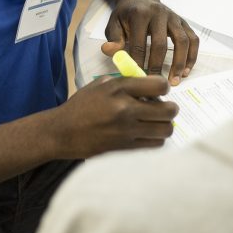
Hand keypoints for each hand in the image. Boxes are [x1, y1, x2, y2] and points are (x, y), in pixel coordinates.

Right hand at [48, 76, 177, 157]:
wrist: (62, 132)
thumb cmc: (81, 106)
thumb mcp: (100, 84)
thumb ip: (126, 83)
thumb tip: (150, 87)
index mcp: (119, 88)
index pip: (159, 85)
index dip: (163, 88)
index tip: (159, 91)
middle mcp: (125, 109)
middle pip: (168, 110)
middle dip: (171, 108)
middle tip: (164, 108)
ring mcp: (126, 131)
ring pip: (165, 129)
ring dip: (165, 125)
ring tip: (156, 123)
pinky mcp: (125, 148)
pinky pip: (155, 144)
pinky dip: (156, 139)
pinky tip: (147, 134)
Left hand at [101, 0, 198, 84]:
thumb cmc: (126, 14)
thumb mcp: (114, 23)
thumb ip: (113, 38)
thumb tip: (110, 50)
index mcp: (140, 14)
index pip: (139, 42)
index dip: (139, 62)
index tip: (137, 78)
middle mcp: (160, 13)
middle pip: (161, 43)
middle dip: (158, 66)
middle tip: (155, 83)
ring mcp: (174, 17)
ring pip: (182, 41)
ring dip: (179, 63)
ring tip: (174, 81)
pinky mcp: (184, 22)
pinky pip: (193, 40)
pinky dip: (192, 56)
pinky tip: (186, 71)